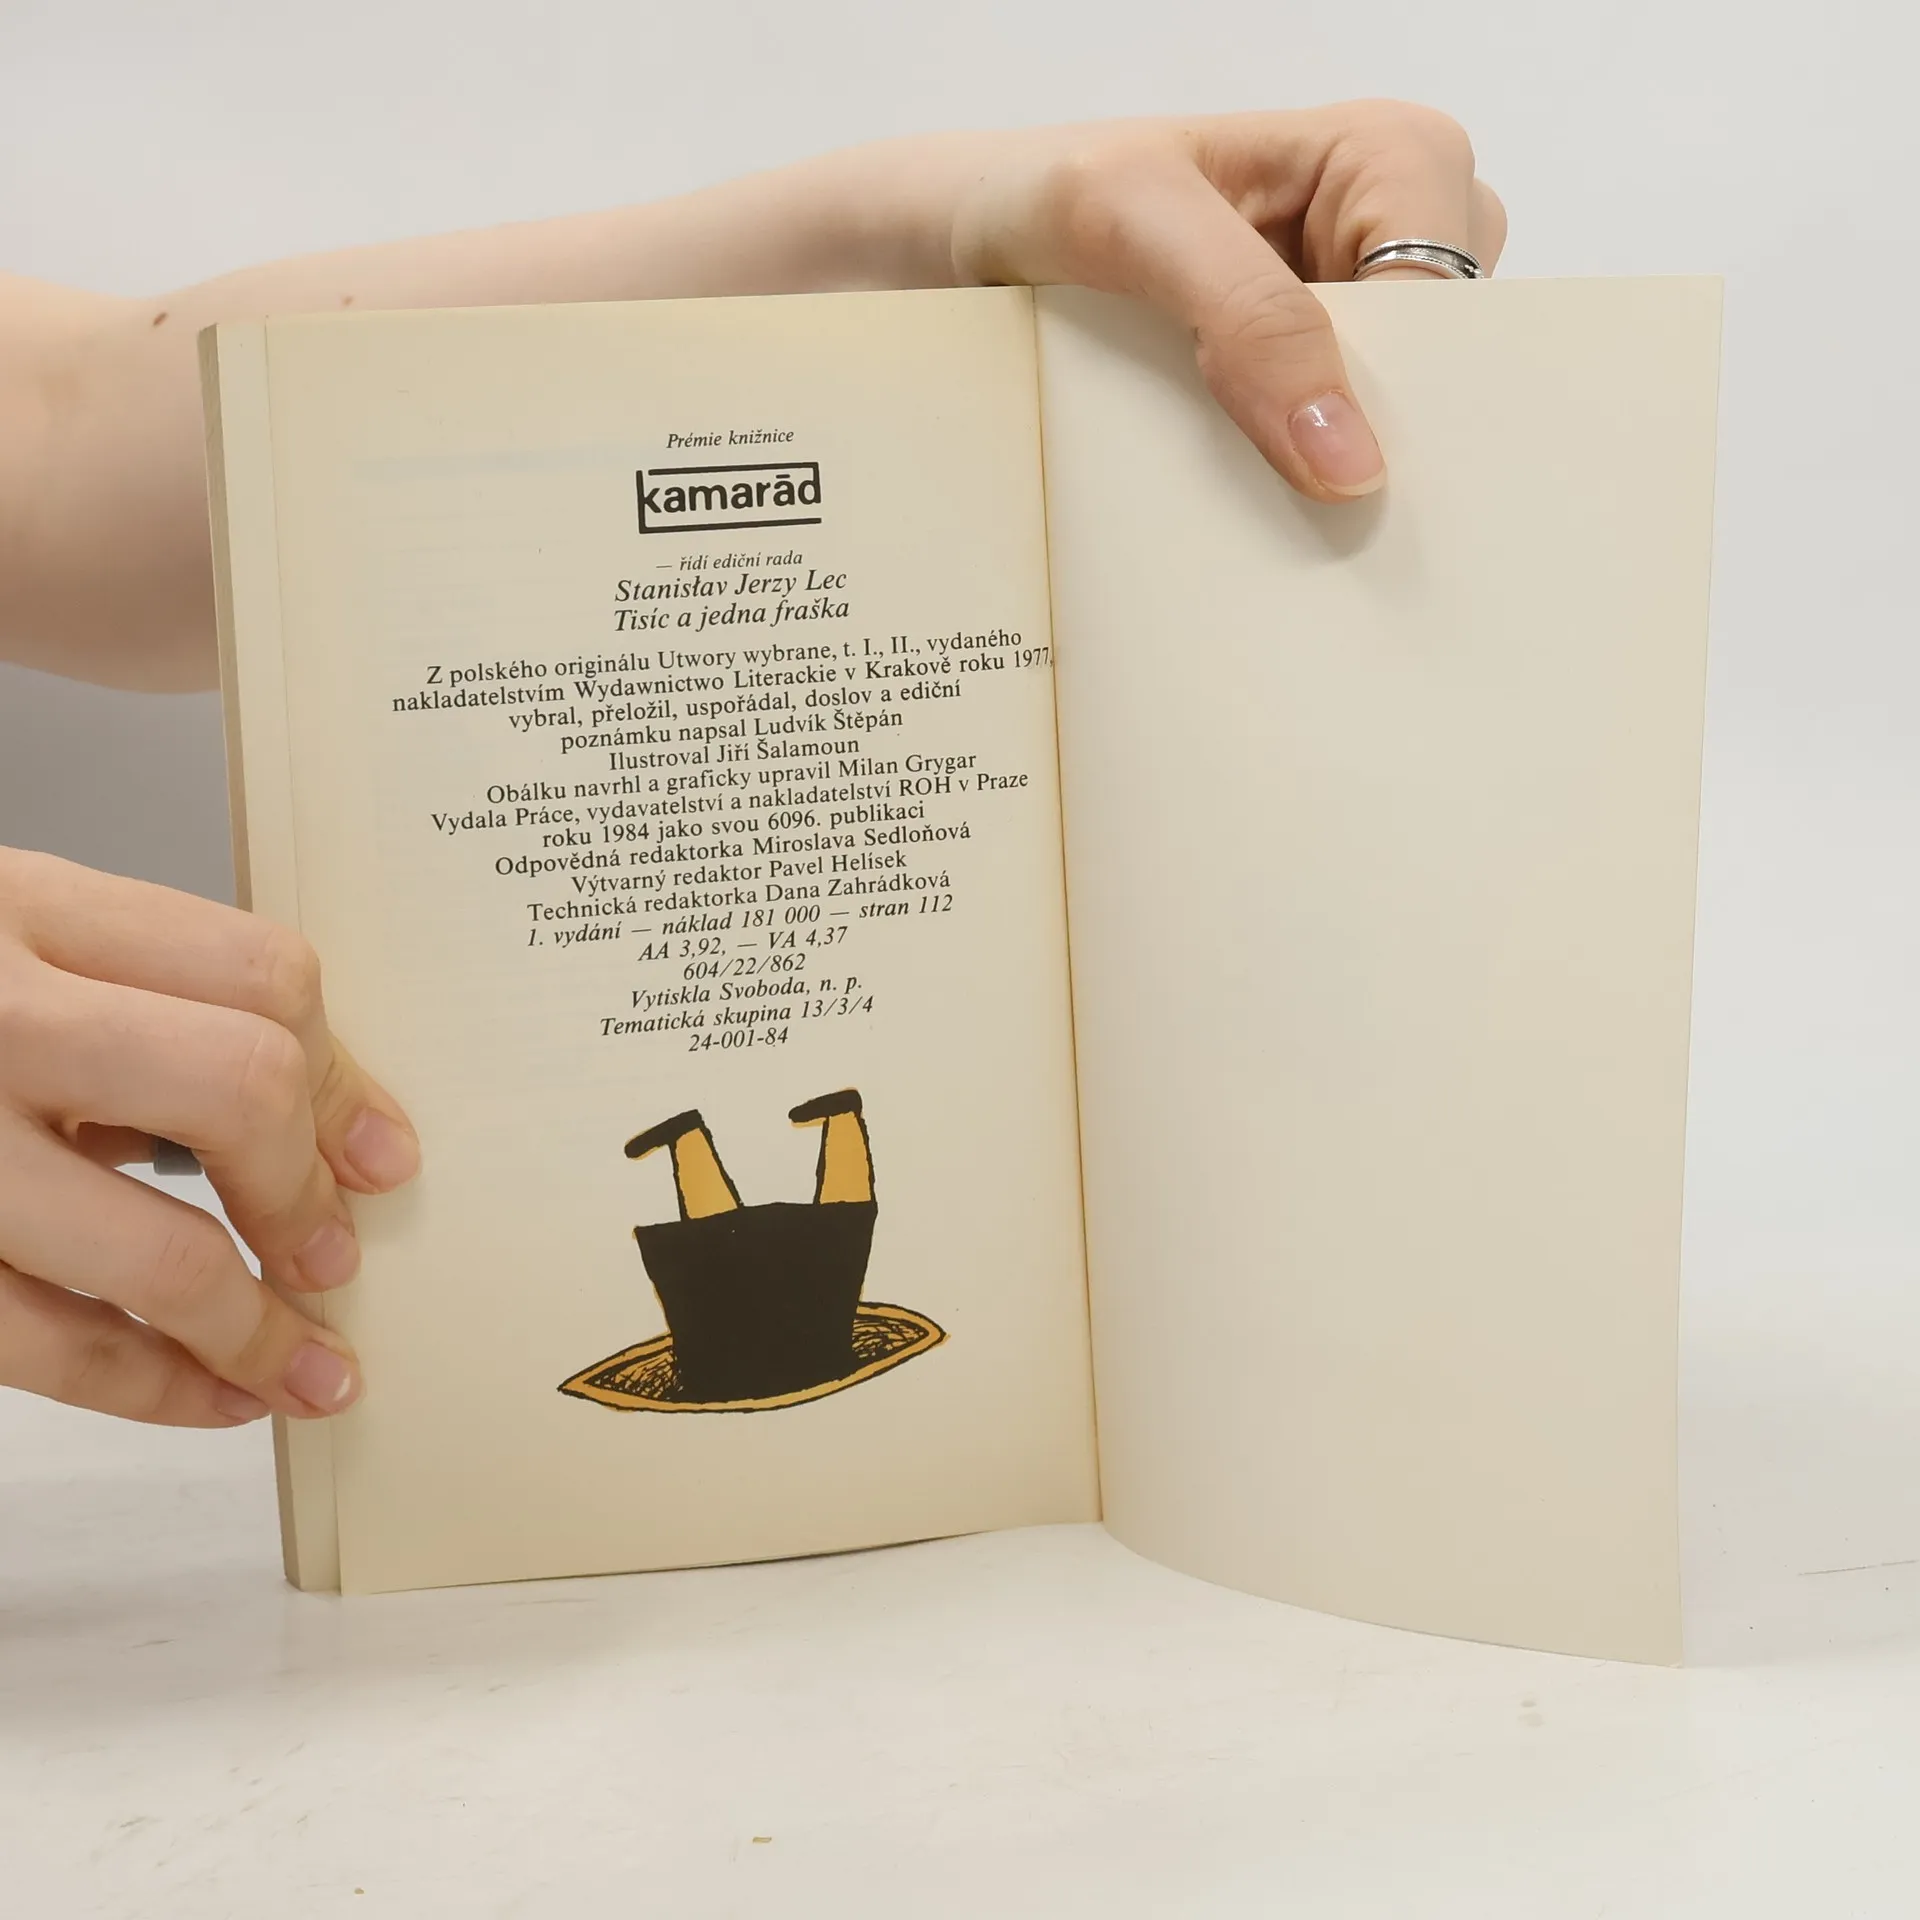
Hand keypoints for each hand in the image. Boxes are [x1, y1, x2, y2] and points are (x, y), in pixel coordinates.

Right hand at [0, 848, 418, 1424]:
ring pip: (152, 1246)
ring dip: (252, 1330)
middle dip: (304, 1190)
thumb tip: (327, 1124)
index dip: (346, 1078)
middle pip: (239, 1085)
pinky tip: (212, 1398)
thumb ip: (132, 1005)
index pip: (259, 973)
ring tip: (308, 1369)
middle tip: (334, 1254)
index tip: (383, 1156)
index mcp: (21, 906)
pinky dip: (151, 1386)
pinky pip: (42, 1343)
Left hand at [940, 103, 1506, 501]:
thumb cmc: (1036, 193)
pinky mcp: (1281, 399)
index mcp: (1382, 160)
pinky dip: (1288, 501)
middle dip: (1387, 443)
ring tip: (1273, 524)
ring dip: (1332, 484)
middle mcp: (1377, 244)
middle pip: (1439, 371)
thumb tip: (1350, 457)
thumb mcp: (1132, 222)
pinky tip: (1254, 531)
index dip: (1415, 380)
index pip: (1451, 285)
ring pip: (1385, 432)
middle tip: (1315, 513)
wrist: (939, 256)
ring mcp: (1333, 331)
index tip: (1346, 463)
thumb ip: (1248, 314)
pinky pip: (1319, 466)